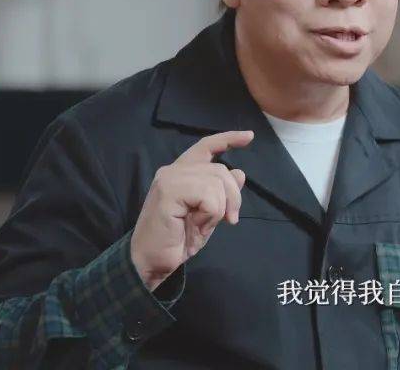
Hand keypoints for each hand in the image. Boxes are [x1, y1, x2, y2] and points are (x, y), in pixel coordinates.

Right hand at [129, 130, 253, 290]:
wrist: (150, 262)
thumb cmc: (176, 239)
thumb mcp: (207, 214)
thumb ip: (221, 193)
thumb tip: (239, 172)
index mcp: (181, 173)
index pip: (205, 146)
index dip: (228, 139)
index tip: (249, 137)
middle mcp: (173, 170)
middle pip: (220, 169)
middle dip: (233, 197)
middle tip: (230, 220)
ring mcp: (169, 179)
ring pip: (216, 183)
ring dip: (220, 209)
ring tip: (203, 224)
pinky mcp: (168, 193)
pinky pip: (208, 197)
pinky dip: (211, 214)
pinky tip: (196, 225)